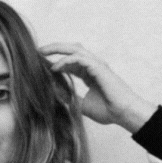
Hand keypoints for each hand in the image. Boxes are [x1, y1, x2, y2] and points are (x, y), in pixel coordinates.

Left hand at [39, 43, 156, 132]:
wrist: (124, 113)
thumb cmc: (108, 111)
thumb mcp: (82, 105)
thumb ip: (70, 98)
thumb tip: (54, 94)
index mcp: (90, 73)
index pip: (70, 62)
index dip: (56, 62)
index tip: (41, 65)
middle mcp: (93, 66)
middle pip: (71, 49)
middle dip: (54, 48)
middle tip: (38, 52)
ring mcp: (96, 65)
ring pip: (74, 48)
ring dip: (57, 49)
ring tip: (42, 53)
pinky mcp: (98, 67)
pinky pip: (79, 58)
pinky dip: (65, 61)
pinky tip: (54, 68)